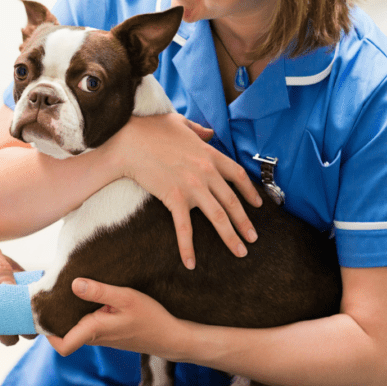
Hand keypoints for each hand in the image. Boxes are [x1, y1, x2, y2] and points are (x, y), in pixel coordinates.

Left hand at [0, 228, 35, 345]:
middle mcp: (6, 296)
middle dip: (24, 326)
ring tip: (0, 330)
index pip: (34, 297)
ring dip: (6, 335)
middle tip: (20, 327)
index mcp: (17, 278)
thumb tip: (12, 291)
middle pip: (24, 318)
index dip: (38, 307)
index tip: (36, 314)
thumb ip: (1, 269)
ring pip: (7, 331)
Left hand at [46, 278, 182, 359]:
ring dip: (69, 313)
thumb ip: (100, 291)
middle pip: (64, 333)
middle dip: (55, 316)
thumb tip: (74, 284)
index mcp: (95, 331)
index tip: (43, 312)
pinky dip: (82, 313)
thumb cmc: (150, 317)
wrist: (170, 336)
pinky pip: (87, 325)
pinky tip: (87, 295)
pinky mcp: (108, 332)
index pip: (62, 345)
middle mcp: (95, 337)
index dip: (47, 333)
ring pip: (75, 328)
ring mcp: (101, 336)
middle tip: (50, 293)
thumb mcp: (126, 298)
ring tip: (65, 290)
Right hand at [109, 113, 260, 268]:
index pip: (237, 175)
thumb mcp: (179, 122)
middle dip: (245, 222)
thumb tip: (209, 132)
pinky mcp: (174, 198)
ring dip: (231, 236)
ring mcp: (192, 187)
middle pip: (232, 201)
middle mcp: (206, 172)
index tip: (257, 205)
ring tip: (240, 251)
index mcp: (209, 154)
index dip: (250, 191)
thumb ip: (198, 129)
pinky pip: (185, 228)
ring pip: (218, 216)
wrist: (129, 142)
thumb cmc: (150, 129)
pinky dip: (188, 247)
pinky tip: (191, 263)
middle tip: (252, 238)